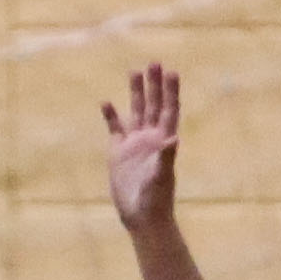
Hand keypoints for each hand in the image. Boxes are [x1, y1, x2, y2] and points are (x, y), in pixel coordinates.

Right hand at [100, 61, 185, 229]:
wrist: (142, 216)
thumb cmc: (156, 198)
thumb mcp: (161, 176)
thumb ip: (166, 156)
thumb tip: (174, 138)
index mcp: (163, 140)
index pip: (168, 110)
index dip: (170, 91)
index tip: (171, 71)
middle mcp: (150, 138)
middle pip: (152, 105)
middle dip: (153, 85)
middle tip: (154, 63)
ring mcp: (134, 145)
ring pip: (135, 112)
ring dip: (135, 93)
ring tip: (133, 71)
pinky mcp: (118, 153)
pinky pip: (115, 129)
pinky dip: (111, 116)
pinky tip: (106, 102)